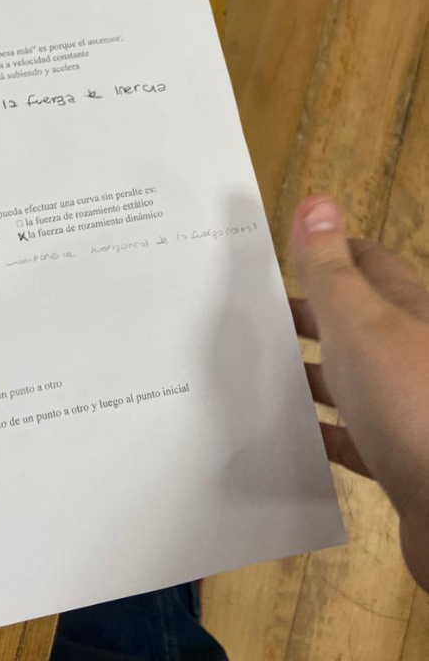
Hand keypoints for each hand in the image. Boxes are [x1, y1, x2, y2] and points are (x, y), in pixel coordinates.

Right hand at [290, 196, 428, 592]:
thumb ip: (332, 271)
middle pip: (357, 321)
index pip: (367, 263)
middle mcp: (414, 354)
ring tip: (256, 371)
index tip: (273, 256)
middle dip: (309, 315)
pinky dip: (321, 432)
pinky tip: (289, 435)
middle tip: (249, 316)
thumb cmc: (412, 406)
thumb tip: (317, 200)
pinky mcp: (402, 460)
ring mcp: (411, 408)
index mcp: (409, 312)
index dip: (324, 252)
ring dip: (311, 373)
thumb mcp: (362, 326)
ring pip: (354, 379)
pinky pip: (354, 437)